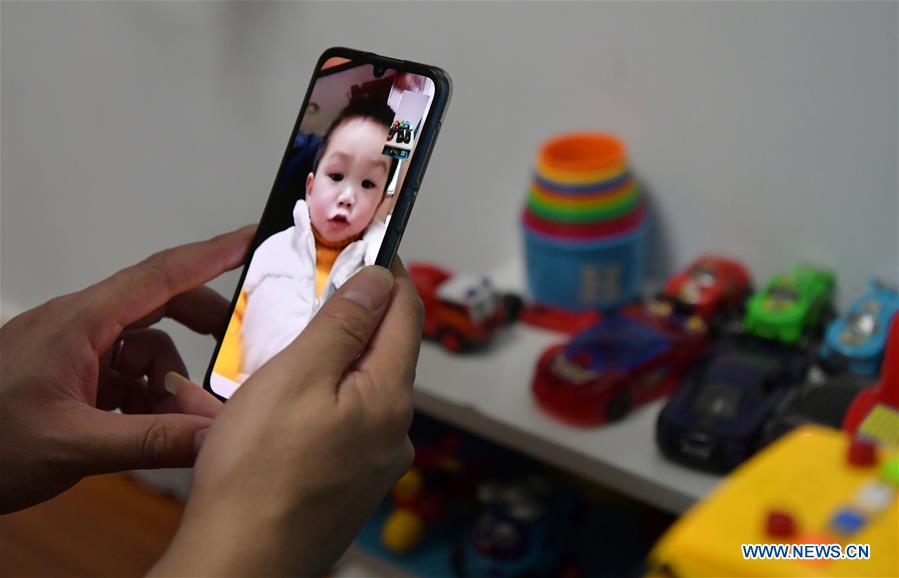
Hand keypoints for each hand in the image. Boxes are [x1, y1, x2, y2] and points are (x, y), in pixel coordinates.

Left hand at [0, 225, 253, 512]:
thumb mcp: (71, 445)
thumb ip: (150, 441)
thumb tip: (214, 436)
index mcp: (79, 323)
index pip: (159, 275)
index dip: (211, 254)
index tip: (251, 239)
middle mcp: (79, 326)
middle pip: (159, 307)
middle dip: (202, 329)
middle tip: (237, 349)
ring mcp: (72, 351)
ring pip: (144, 348)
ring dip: (168, 382)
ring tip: (172, 423)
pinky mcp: (68, 376)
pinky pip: (123, 374)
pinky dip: (144, 398)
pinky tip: (142, 428)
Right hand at [151, 261, 422, 576]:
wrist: (238, 564)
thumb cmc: (257, 474)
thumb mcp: (297, 376)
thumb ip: (343, 323)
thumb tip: (379, 281)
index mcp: (389, 399)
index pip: (405, 313)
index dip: (387, 272)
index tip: (365, 246)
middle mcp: (394, 432)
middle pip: (383, 351)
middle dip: (352, 316)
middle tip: (313, 292)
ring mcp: (373, 463)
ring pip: (358, 389)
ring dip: (329, 361)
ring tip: (284, 349)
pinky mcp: (348, 485)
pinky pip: (341, 424)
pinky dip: (317, 402)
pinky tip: (280, 405)